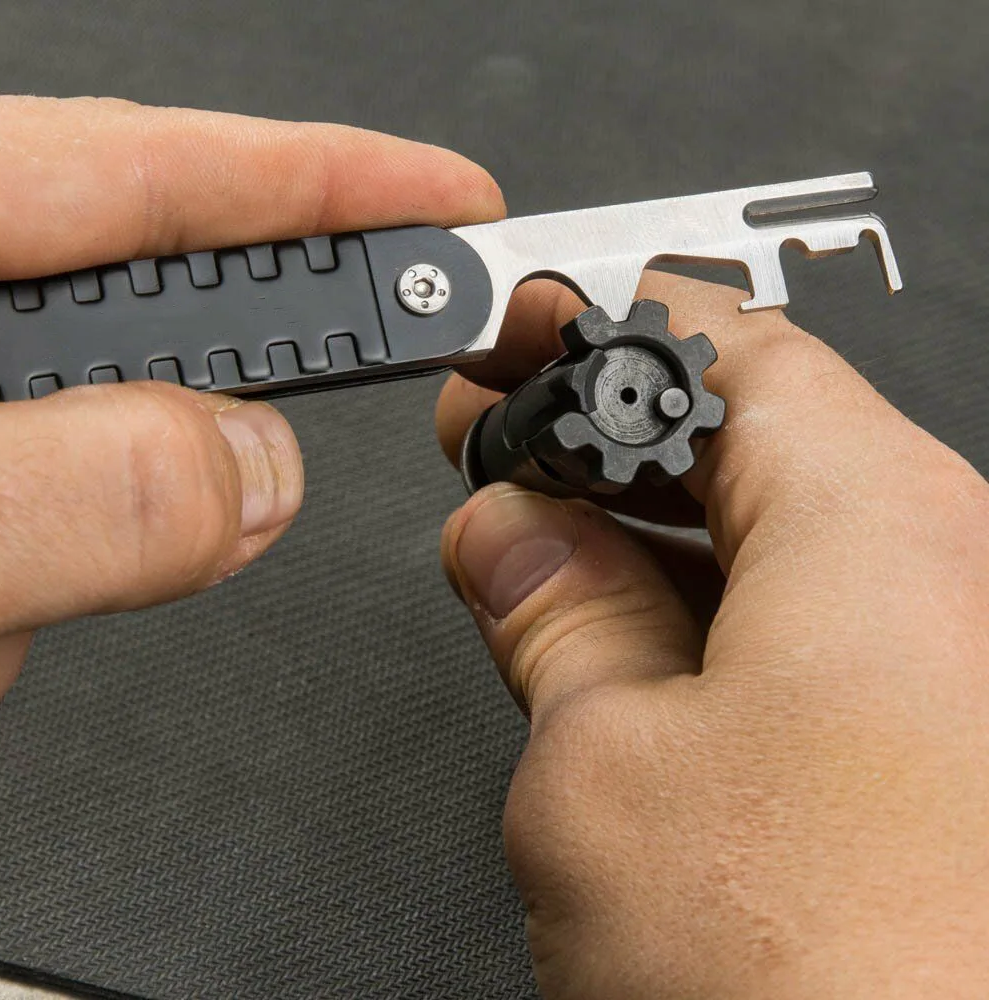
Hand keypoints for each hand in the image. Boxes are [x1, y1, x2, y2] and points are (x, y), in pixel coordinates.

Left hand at [0, 95, 503, 704]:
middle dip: (190, 434)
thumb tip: (255, 469)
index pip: (162, 167)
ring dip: (69, 547)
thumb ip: (91, 495)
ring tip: (1, 606)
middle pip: (132, 330)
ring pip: (79, 453)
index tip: (453, 208)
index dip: (331, 181)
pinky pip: (25, 515)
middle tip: (239, 494)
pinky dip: (22, 582)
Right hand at [437, 273, 988, 998]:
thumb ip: (552, 618)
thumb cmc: (829, 985)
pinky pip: (813, 618)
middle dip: (605, 429)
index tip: (514, 332)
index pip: (717, 343)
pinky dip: (708, 606)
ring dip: (647, 524)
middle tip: (498, 440)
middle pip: (748, 432)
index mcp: (875, 518)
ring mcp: (955, 654)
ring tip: (538, 538)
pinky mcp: (944, 739)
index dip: (595, 326)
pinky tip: (629, 633)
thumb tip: (507, 537)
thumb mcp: (605, 765)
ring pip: (775, 529)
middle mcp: (947, 564)